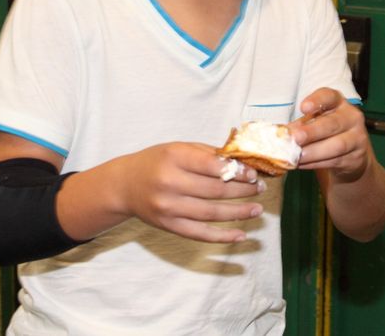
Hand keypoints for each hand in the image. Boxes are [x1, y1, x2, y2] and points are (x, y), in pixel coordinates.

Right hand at [117, 142, 264, 243]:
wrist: (124, 185)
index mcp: (174, 157)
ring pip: (211, 213)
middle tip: (260, 188)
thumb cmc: (156, 162)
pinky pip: (200, 234)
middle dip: (243, 190)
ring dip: (238, 212)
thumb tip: (242, 162)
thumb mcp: (179, 148)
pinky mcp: (168, 226)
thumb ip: (208, 154)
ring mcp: (168, 207)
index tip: (253, 174)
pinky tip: (241, 234)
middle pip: (215, 190)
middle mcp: (169, 182)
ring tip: (257, 209)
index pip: (212, 166)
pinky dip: (222, 236)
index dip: (237, 171)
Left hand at [288, 88, 371, 182]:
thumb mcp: (315, 123)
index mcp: (338, 102)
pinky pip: (335, 161)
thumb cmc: (328, 132)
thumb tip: (283, 132)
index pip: (329, 96)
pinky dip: (316, 163)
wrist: (352, 153)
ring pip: (336, 145)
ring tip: (296, 156)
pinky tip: (302, 164)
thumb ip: (301, 125)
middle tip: (295, 138)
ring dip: (313, 152)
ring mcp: (357, 137)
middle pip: (332, 123)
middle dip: (312, 131)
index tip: (303, 108)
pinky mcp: (356, 157)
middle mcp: (351, 117)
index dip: (317, 100)